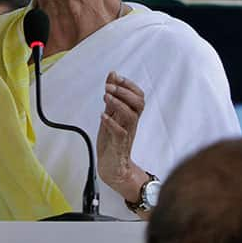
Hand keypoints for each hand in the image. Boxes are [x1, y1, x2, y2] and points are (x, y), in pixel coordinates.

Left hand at [96, 71, 144, 195]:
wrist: (112, 167)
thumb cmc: (112, 140)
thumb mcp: (111, 114)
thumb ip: (112, 97)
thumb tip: (112, 75)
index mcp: (130, 115)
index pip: (138, 96)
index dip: (129, 84)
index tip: (115, 77)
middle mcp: (131, 123)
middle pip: (139, 103)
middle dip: (124, 91)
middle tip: (109, 87)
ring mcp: (126, 133)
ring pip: (131, 116)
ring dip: (118, 104)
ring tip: (105, 97)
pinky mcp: (119, 145)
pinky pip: (120, 133)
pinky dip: (111, 123)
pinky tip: (102, 116)